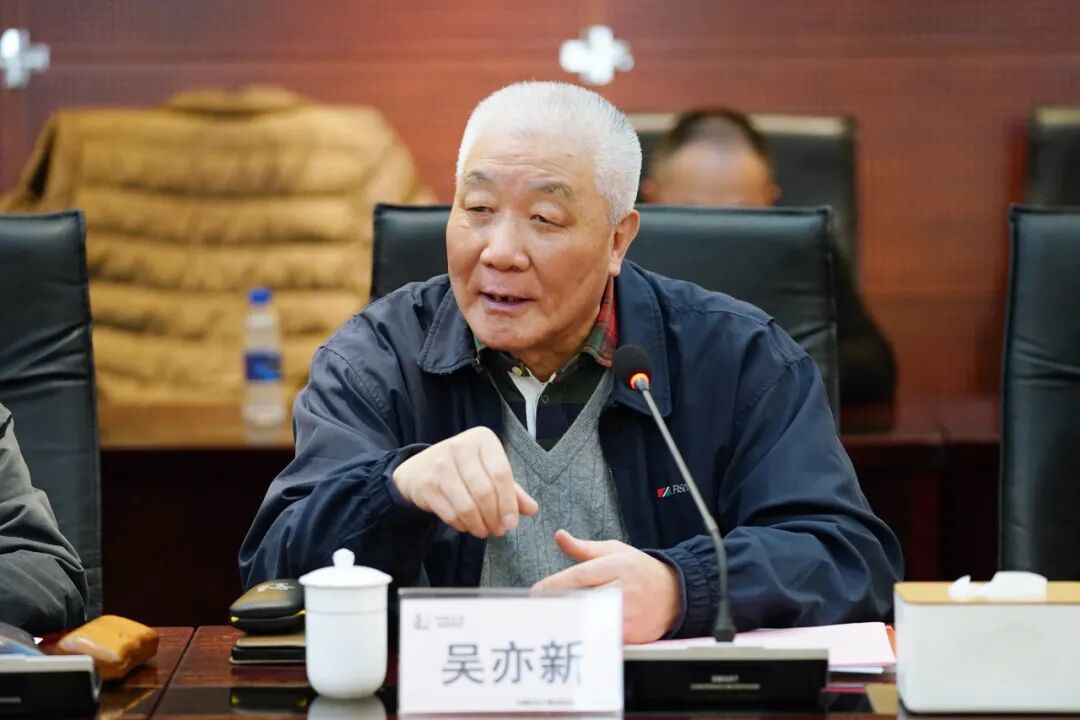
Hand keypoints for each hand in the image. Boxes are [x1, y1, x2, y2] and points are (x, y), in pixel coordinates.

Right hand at [392, 426, 538, 537]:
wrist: (420, 468)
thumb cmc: (464, 468)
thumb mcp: (489, 470)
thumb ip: (512, 489)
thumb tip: (532, 509)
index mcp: (482, 439)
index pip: (501, 473)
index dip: (508, 503)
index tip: (512, 523)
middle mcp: (459, 447)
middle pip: (484, 491)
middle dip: (494, 517)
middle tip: (499, 531)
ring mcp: (440, 465)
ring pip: (467, 505)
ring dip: (479, 525)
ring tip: (484, 531)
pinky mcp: (426, 484)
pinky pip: (450, 513)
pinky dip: (462, 525)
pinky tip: (467, 526)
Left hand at [532, 529, 681, 643]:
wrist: (675, 594)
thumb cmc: (638, 569)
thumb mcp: (614, 550)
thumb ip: (583, 548)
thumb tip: (559, 536)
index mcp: (617, 565)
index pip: (581, 575)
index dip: (555, 584)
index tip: (536, 591)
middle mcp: (623, 590)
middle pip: (583, 599)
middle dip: (557, 605)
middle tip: (536, 609)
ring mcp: (628, 614)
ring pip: (592, 621)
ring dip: (568, 623)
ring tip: (548, 623)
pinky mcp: (632, 635)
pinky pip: (603, 637)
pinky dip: (586, 638)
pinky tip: (570, 638)